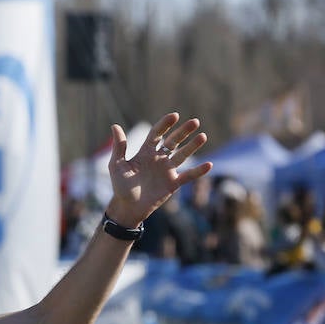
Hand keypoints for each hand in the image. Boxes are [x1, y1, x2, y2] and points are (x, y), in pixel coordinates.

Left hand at [105, 113, 211, 228]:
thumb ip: (119, 147)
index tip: (174, 116)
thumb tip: (115, 126)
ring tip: (202, 136)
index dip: (165, 125)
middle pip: (173, 141)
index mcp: (146, 152)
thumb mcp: (117, 165)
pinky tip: (209, 165)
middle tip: (195, 122)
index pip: (157, 134)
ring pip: (183, 155)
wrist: (127, 207)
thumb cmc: (120, 186)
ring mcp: (167, 170)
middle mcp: (159, 158)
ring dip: (193, 146)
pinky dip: (198, 171)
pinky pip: (188, 176)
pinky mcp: (173, 183)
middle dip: (184, 131)